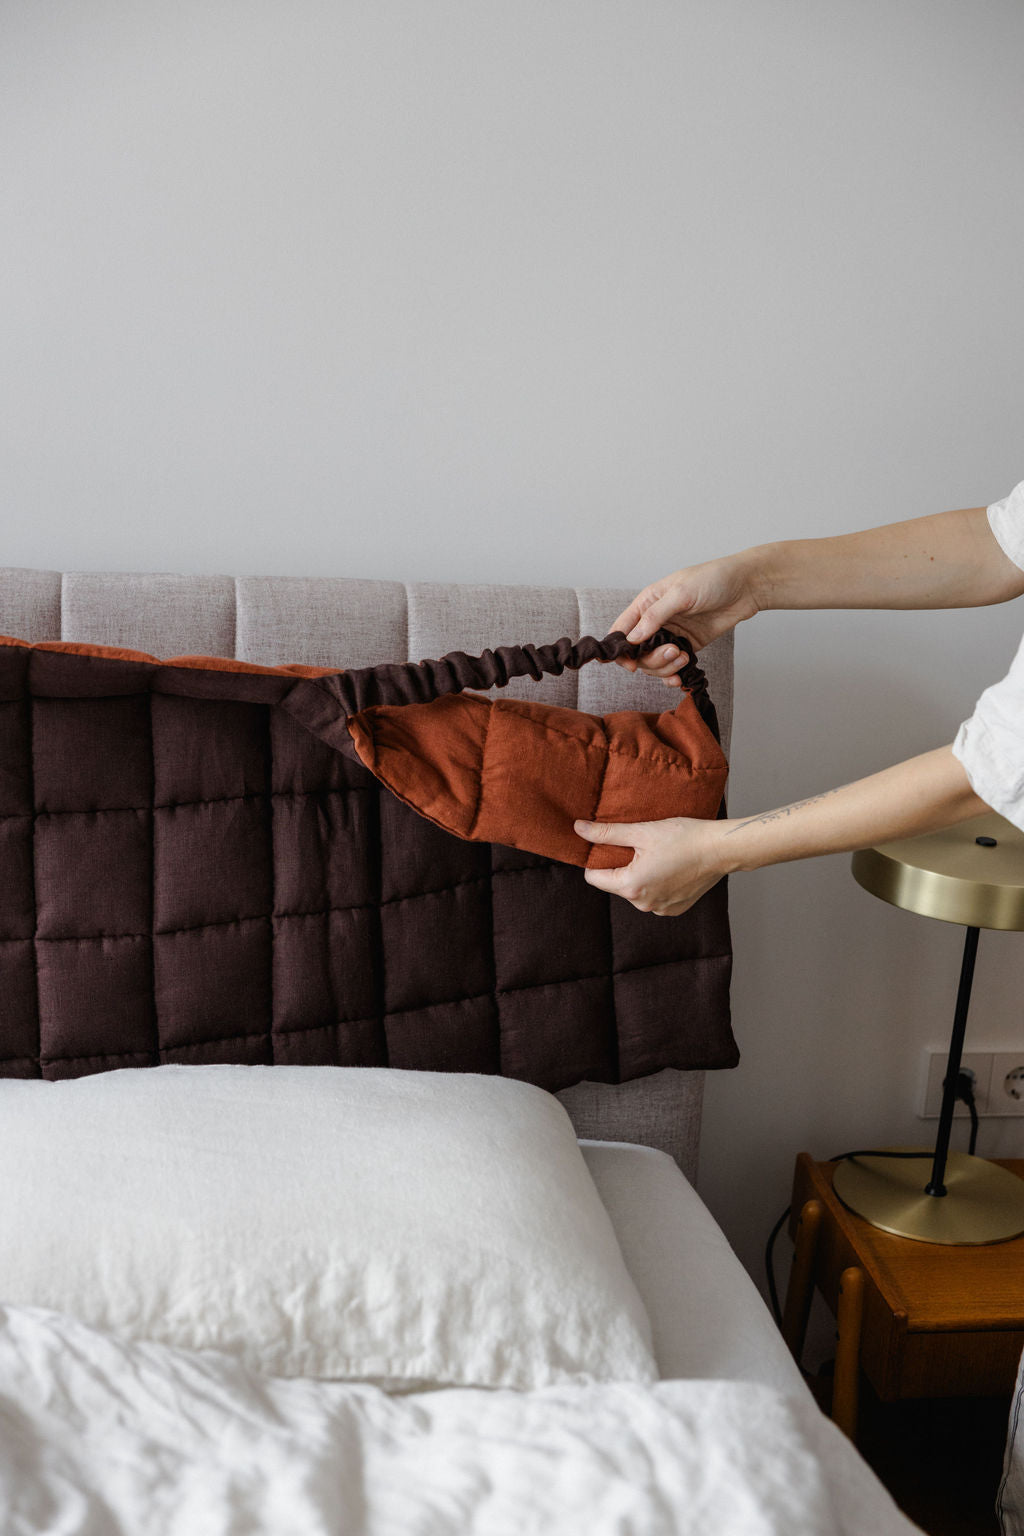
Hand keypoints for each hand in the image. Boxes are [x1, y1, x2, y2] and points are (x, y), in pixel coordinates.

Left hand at [574, 816, 729, 915]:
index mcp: (631, 886)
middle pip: (616, 884)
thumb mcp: (641, 831)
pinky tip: (668, 867)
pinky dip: (656, 884)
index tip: (606, 846)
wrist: (721, 849)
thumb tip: (579, 829)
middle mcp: (644, 904)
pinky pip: (654, 897)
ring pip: (636, 891)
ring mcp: (660, 909)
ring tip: (656, 855)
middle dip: (621, 866)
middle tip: (637, 846)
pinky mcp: (675, 909)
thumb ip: (607, 832)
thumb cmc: (684, 837)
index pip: (595, 878)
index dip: (596, 860)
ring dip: (639, 875)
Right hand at [611, 552, 759, 684]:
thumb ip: (655, 616)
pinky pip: (672, 667)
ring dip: (666, 667)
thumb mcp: (681, 593)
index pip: (621, 630)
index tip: (630, 664)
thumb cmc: (713, 579)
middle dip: (651, 659)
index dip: (620, 650)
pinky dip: (673, 675)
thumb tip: (632, 639)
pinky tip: (680, 678)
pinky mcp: (688, 646)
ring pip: (654, 663)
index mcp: (647, 604)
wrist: (745, 587)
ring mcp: (672, 635)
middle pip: (638, 653)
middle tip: (673, 651)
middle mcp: (655, 622)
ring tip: (684, 657)